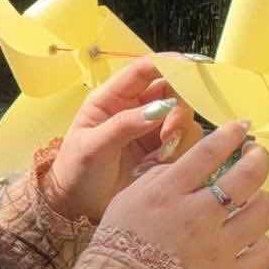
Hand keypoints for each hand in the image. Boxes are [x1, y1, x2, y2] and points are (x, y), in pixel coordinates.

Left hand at [42, 56, 200, 224]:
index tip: (192, 67)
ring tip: (161, 152)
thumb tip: (159, 107)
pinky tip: (161, 163)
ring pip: (183, 115)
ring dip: (180, 130)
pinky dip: (181, 149)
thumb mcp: (93, 146)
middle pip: (171, 89)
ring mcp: (150, 129)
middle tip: (171, 130)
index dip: (169, 62)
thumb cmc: (77, 170)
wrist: (79, 205)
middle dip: (179, 104)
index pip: (143, 69)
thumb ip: (124, 125)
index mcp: (112, 98)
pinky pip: (185, 140)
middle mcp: (134, 108)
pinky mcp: (162, 150)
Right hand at [103, 120, 268, 268]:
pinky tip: (252, 240)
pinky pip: (266, 253)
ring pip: (264, 211)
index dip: (230, 134)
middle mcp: (198, 214)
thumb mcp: (129, 198)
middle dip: (258, 158)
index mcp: (169, 192)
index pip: (209, 152)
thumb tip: (188, 162)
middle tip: (256, 155)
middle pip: (247, 176)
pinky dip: (264, 243)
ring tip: (254, 202)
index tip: (240, 128)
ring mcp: (219, 246)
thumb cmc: (121, 242)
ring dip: (262, 201)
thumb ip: (160, 177)